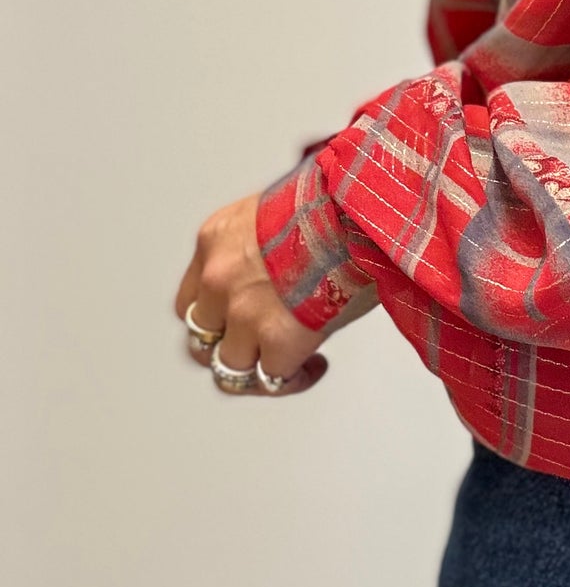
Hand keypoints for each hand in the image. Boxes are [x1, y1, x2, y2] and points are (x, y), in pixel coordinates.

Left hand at [174, 193, 328, 395]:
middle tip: (264, 347)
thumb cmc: (335, 205)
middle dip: (233, 346)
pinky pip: (272, 380)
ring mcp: (242, 312)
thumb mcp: (278, 213)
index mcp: (215, 241)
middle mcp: (217, 278)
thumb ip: (261, 247)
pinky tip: (315, 365)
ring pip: (229, 366)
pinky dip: (293, 379)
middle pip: (201, 337)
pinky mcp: (276, 339)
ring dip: (260, 369)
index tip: (244, 320)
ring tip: (295, 363)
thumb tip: (281, 273)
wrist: (358, 211)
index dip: (218, 317)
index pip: (193, 298)